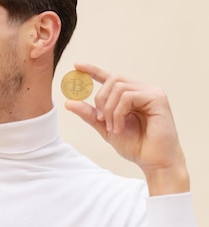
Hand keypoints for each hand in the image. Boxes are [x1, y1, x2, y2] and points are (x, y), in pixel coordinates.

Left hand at [64, 63, 189, 195]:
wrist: (153, 161)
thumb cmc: (135, 145)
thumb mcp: (105, 128)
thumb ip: (90, 114)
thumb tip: (69, 102)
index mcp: (129, 96)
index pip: (110, 78)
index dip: (93, 70)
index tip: (76, 65)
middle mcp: (141, 90)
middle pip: (112, 80)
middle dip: (101, 100)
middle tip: (100, 120)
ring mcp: (151, 93)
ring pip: (118, 88)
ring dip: (109, 110)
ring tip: (113, 128)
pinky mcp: (158, 98)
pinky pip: (128, 97)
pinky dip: (118, 113)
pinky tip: (119, 127)